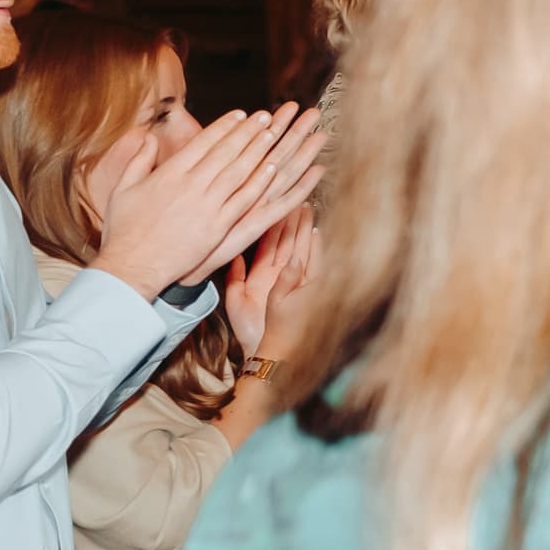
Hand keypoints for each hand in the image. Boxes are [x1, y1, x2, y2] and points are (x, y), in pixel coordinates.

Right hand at [92, 105, 324, 300]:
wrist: (133, 264)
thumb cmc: (124, 229)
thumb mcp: (123, 189)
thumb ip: (138, 160)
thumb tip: (147, 137)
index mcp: (168, 174)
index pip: (202, 143)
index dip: (224, 126)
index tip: (240, 114)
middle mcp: (190, 185)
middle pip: (225, 152)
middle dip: (247, 131)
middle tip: (265, 116)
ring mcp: (206, 205)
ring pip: (238, 171)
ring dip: (257, 151)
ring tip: (273, 133)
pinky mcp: (218, 226)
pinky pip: (243, 200)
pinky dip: (258, 183)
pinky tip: (272, 169)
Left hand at [219, 206, 317, 362]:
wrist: (270, 352)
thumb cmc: (252, 331)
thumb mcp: (236, 301)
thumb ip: (236, 277)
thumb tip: (234, 255)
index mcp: (264, 275)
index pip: (268, 243)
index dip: (270, 223)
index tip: (271, 205)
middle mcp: (281, 275)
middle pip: (287, 241)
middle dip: (290, 219)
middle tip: (293, 197)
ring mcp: (296, 281)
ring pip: (300, 248)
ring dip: (302, 229)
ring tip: (305, 207)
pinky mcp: (308, 290)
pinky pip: (313, 265)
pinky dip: (314, 249)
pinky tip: (315, 233)